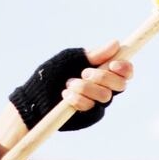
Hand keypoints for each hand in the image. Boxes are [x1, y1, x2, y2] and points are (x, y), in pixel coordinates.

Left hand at [0, 42, 133, 159]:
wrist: (33, 97)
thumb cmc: (50, 75)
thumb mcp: (70, 59)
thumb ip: (93, 54)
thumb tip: (116, 44)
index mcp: (103, 72)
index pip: (125, 72)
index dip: (125, 68)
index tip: (113, 64)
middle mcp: (104, 88)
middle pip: (121, 84)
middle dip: (103, 77)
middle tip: (84, 73)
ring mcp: (98, 103)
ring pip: (106, 96)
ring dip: (86, 88)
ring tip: (69, 84)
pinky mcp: (90, 115)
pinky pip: (92, 108)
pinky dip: (78, 100)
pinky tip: (65, 96)